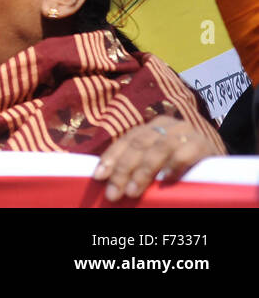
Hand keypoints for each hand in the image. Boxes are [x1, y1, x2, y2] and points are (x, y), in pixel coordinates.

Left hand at [93, 114, 215, 201]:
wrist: (219, 160)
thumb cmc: (180, 164)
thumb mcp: (155, 159)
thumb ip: (136, 163)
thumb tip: (107, 179)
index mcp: (151, 126)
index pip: (126, 140)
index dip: (110, 157)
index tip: (99, 177)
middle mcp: (166, 125)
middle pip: (138, 145)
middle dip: (123, 170)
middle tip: (114, 193)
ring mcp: (185, 132)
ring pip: (158, 149)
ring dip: (143, 172)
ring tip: (133, 191)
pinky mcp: (204, 144)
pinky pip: (185, 154)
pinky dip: (173, 166)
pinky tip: (165, 181)